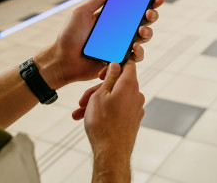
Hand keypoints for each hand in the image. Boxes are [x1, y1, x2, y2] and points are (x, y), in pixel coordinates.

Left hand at [35, 0, 163, 89]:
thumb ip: (97, 0)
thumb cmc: (69, 36)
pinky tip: (135, 47)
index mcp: (110, 18)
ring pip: (143, 38)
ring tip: (142, 30)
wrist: (63, 60)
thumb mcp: (81, 13)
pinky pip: (135, 57)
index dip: (146, 2)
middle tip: (149, 12)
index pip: (132, 8)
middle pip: (142, 21)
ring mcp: (120, 46)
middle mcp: (118, 31)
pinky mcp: (119, 60)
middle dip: (151, 15)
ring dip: (148, 32)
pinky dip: (139, 52)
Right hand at [80, 61, 143, 180]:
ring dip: (97, 102)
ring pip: (115, 98)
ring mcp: (136, 108)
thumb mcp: (100, 94)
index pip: (128, 64)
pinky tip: (88, 118)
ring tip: (79, 112)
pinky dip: (104, 111)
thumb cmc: (103, 123)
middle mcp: (136, 95)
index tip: (101, 72)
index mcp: (130, 84)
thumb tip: (116, 64)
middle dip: (98, 89)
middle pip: (117, 83)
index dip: (113, 64)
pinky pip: (118, 109)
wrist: (111, 152)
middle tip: (82, 99)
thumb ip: (109, 77)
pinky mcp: (133, 119)